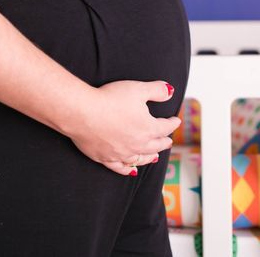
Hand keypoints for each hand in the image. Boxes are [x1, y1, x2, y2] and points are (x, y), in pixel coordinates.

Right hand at [66, 80, 180, 175]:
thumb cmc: (110, 99)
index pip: (165, 127)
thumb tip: (170, 92)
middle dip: (163, 142)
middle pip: (156, 145)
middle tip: (168, 141)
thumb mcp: (138, 89)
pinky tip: (131, 170)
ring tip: (154, 157)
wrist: (83, 113)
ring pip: (140, 158)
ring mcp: (121, 154)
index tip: (175, 120)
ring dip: (149, 157)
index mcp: (148, 128)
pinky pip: (120, 168)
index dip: (172, 123)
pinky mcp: (105, 158)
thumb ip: (157, 90)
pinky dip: (128, 169)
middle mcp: (137, 144)